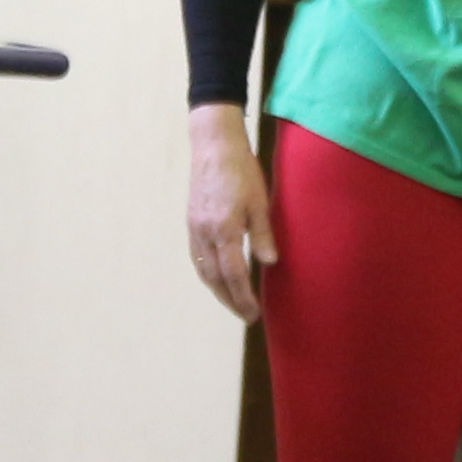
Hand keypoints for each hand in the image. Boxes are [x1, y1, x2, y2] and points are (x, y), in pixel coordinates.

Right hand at [185, 102, 274, 321]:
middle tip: (246, 316)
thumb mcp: (260, 202)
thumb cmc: (242, 170)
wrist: (214, 145)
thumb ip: (264, 235)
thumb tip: (269, 264)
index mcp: (224, 229)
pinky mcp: (192, 222)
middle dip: (230, 300)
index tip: (253, 313)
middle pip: (215, 278)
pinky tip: (218, 279)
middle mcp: (204, 233)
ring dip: (218, 290)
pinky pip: (197, 257)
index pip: (234, 274)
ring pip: (203, 270)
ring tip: (234, 303)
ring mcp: (194, 228)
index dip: (243, 297)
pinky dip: (208, 274)